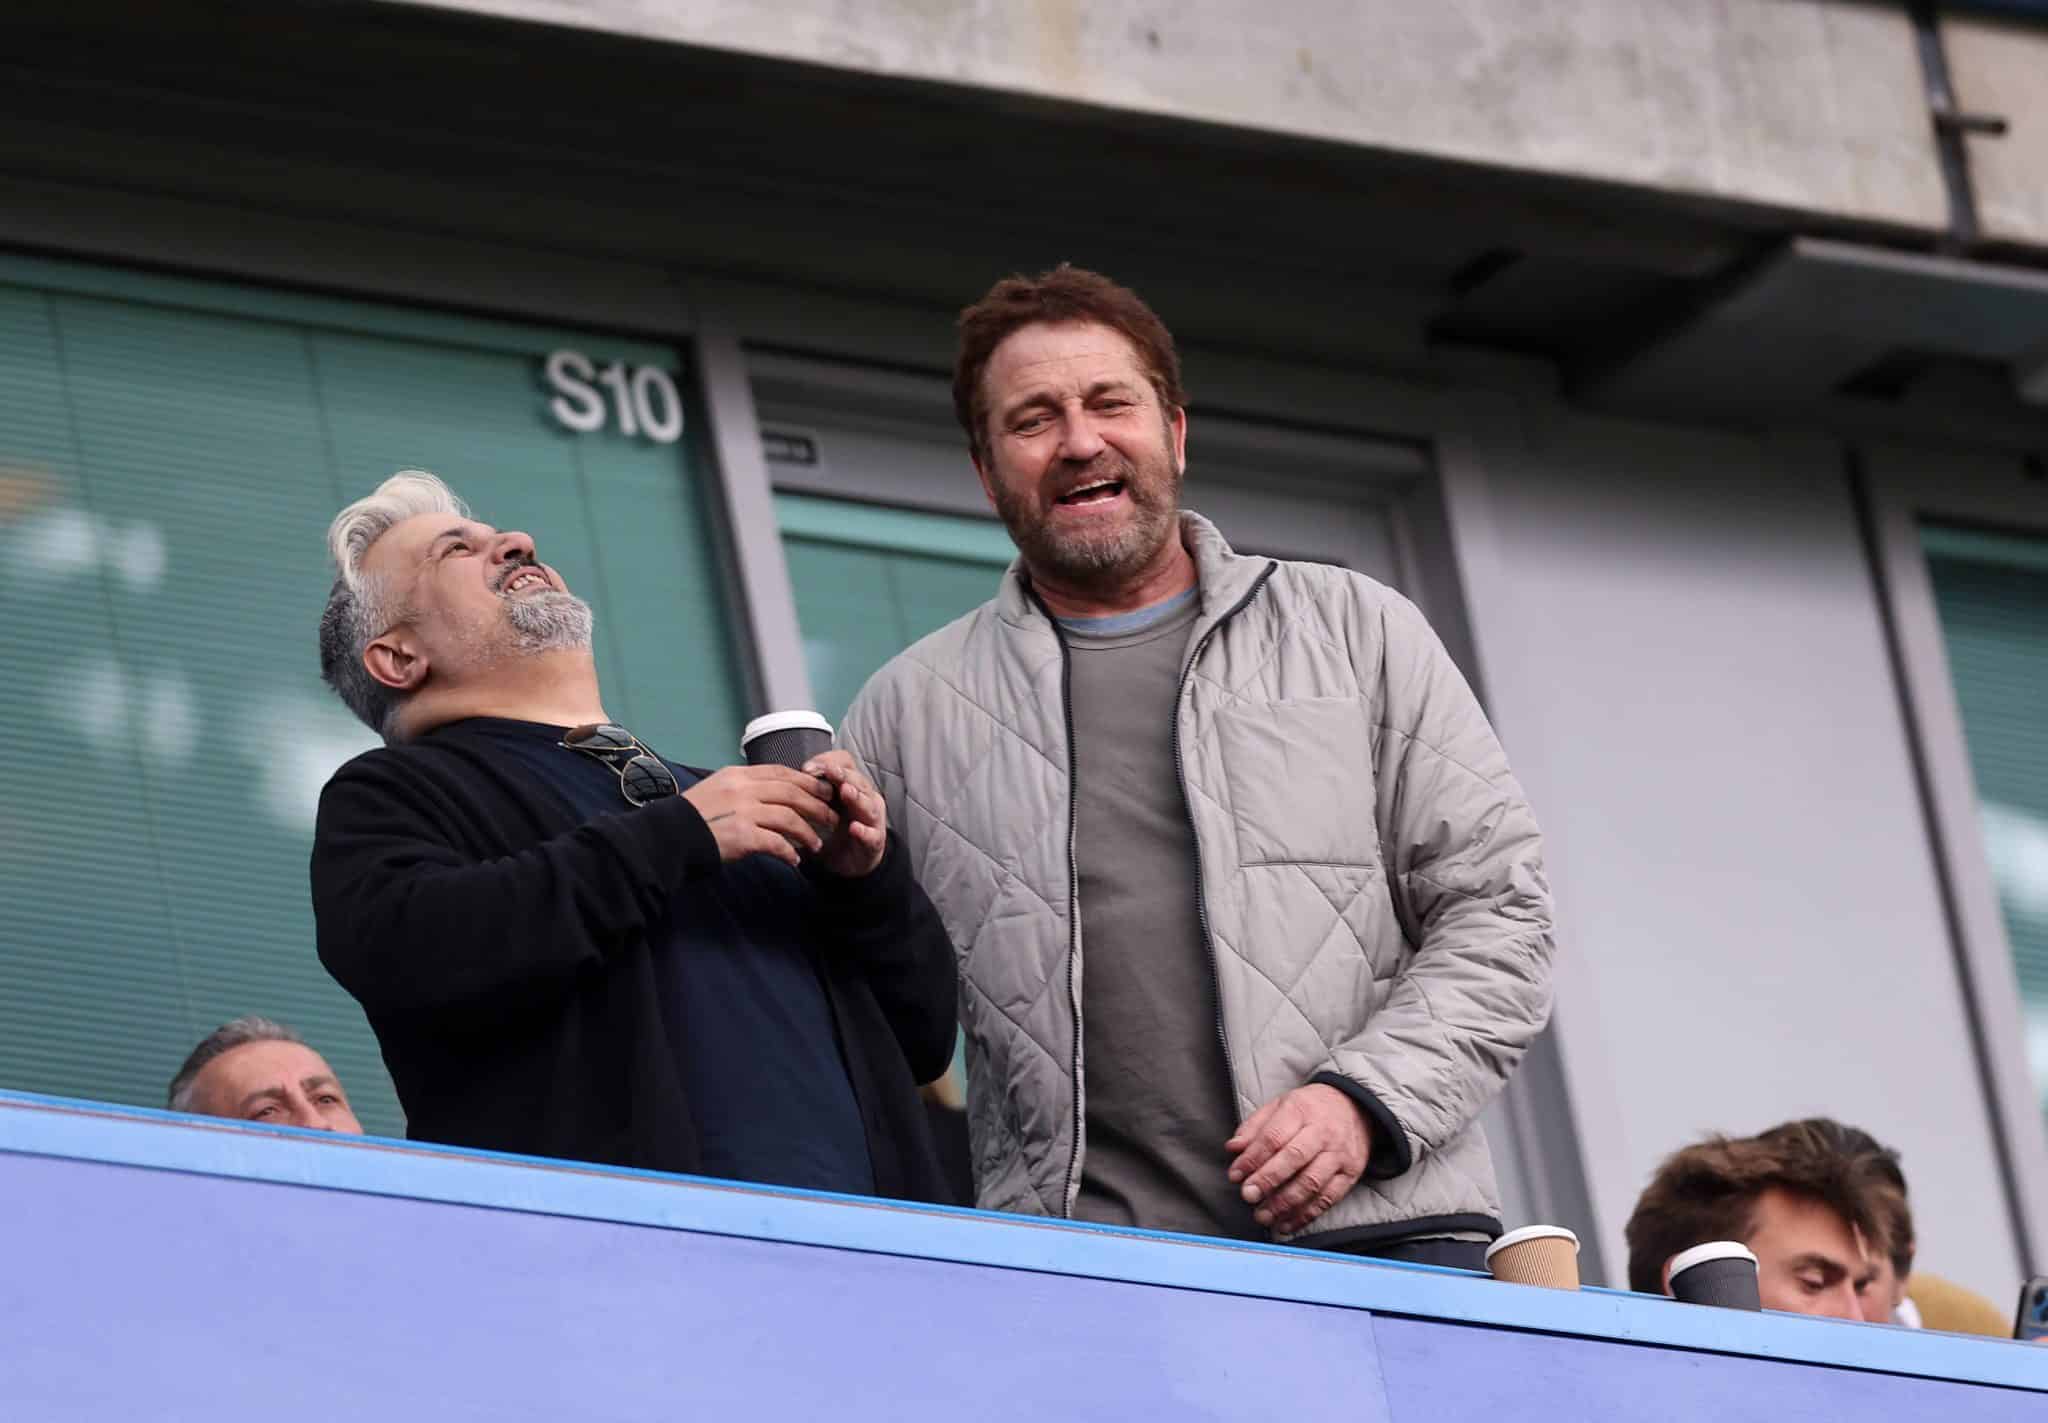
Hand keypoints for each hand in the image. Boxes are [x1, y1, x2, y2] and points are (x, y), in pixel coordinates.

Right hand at [682, 764, 837, 866]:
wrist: (667, 839)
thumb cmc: (691, 818)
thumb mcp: (716, 790)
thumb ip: (742, 789)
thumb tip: (769, 793)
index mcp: (737, 775)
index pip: (781, 772)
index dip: (807, 781)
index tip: (824, 791)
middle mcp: (742, 789)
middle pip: (792, 792)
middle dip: (817, 806)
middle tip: (831, 818)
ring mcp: (743, 811)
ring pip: (790, 818)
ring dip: (808, 833)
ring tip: (816, 845)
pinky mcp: (742, 835)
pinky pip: (776, 843)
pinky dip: (789, 852)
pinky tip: (794, 861)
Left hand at [802, 750, 887, 877]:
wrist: (848, 860)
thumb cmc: (835, 828)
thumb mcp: (820, 805)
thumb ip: (809, 790)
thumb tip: (790, 776)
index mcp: (851, 784)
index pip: (845, 763)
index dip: (828, 762)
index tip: (807, 768)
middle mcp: (865, 797)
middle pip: (857, 780)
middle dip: (842, 774)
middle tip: (829, 771)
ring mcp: (872, 819)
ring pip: (868, 804)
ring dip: (857, 797)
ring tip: (846, 792)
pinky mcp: (874, 842)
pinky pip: (872, 835)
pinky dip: (864, 831)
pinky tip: (855, 828)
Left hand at [1226, 1083, 1372, 1237]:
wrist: (1355, 1108)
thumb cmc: (1310, 1110)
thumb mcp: (1280, 1106)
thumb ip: (1254, 1127)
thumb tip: (1233, 1148)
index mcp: (1301, 1110)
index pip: (1273, 1136)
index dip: (1252, 1158)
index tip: (1235, 1175)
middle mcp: (1322, 1132)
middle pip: (1293, 1158)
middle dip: (1267, 1180)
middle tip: (1248, 1196)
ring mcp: (1339, 1154)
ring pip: (1311, 1183)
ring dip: (1285, 1204)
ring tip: (1263, 1215)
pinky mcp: (1351, 1174)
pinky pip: (1327, 1199)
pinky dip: (1305, 1215)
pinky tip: (1286, 1224)